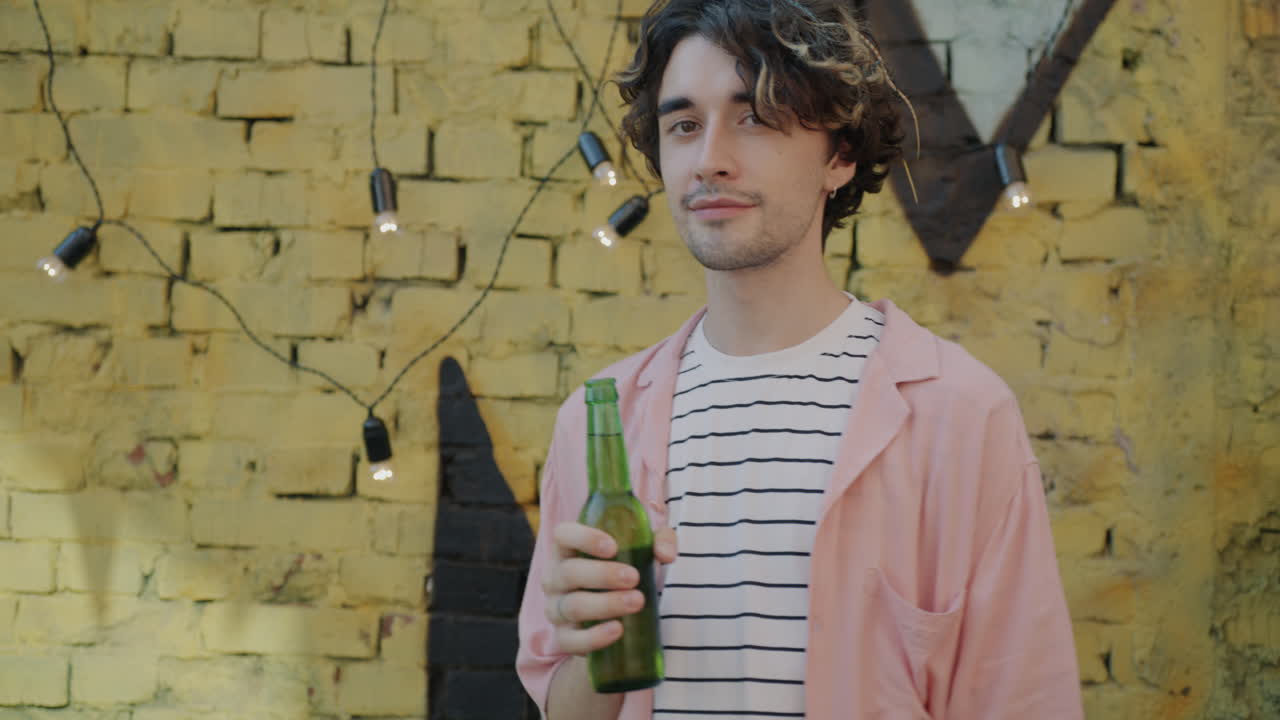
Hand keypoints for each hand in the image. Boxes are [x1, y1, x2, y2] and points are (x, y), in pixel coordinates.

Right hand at [542, 521, 677, 655]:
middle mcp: (555, 578)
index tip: (613, 547)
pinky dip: (593, 637)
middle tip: (634, 577)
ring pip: (573, 606)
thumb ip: (660, 541)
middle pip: (569, 572)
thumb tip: (665, 555)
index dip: (583, 538)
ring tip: (636, 602)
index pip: (563, 535)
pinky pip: (571, 640)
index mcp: (568, 550)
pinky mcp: (564, 638)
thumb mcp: (644, 549)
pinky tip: (617, 630)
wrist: (620, 612)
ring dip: (605, 604)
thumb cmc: (626, 571)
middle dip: (602, 575)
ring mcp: (556, 609)